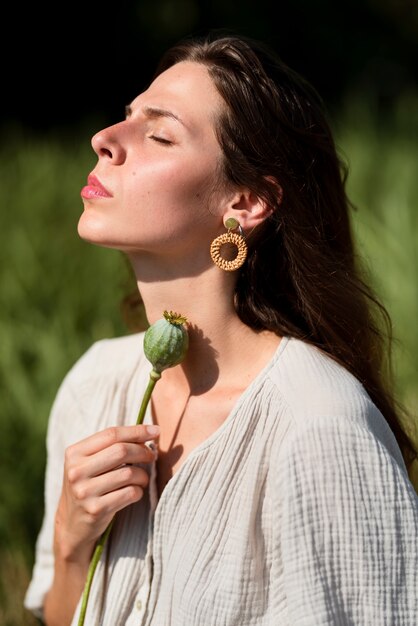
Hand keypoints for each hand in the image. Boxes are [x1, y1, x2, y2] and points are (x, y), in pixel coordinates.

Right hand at [54, 424, 158, 563]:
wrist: (71, 524)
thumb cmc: (88, 485)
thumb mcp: (88, 462)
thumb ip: (110, 446)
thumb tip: (149, 431)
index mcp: (74, 453)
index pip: (111, 434)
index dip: (137, 431)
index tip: (156, 431)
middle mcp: (76, 471)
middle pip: (121, 451)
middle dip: (143, 451)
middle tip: (151, 455)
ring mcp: (85, 492)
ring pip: (129, 473)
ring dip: (143, 475)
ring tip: (142, 478)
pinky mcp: (96, 510)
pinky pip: (130, 493)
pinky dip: (139, 491)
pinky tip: (135, 492)